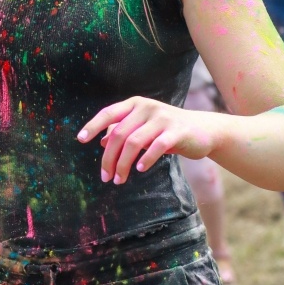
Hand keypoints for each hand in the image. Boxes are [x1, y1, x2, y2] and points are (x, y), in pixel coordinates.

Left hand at [78, 96, 219, 182]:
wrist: (203, 130)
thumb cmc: (168, 130)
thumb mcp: (144, 127)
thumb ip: (124, 131)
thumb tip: (101, 142)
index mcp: (135, 104)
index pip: (109, 113)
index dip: (93, 125)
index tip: (80, 140)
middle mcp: (146, 108)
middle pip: (118, 134)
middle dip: (108, 158)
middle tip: (105, 177)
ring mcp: (162, 118)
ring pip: (133, 142)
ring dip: (123, 164)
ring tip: (119, 180)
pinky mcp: (177, 132)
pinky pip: (156, 147)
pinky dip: (145, 160)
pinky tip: (139, 170)